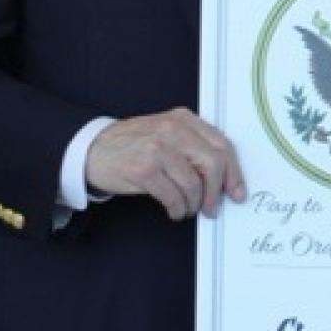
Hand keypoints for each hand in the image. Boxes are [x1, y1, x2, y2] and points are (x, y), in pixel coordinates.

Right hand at [85, 108, 245, 218]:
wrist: (93, 149)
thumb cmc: (134, 145)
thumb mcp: (167, 135)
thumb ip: (194, 147)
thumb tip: (225, 178)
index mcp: (184, 119)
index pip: (222, 145)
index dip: (234, 173)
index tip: (237, 192)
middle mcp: (172, 129)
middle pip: (213, 163)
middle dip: (216, 192)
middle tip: (212, 208)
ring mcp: (157, 148)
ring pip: (193, 184)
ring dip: (194, 204)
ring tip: (187, 209)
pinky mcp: (143, 168)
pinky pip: (173, 196)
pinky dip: (178, 209)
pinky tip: (174, 211)